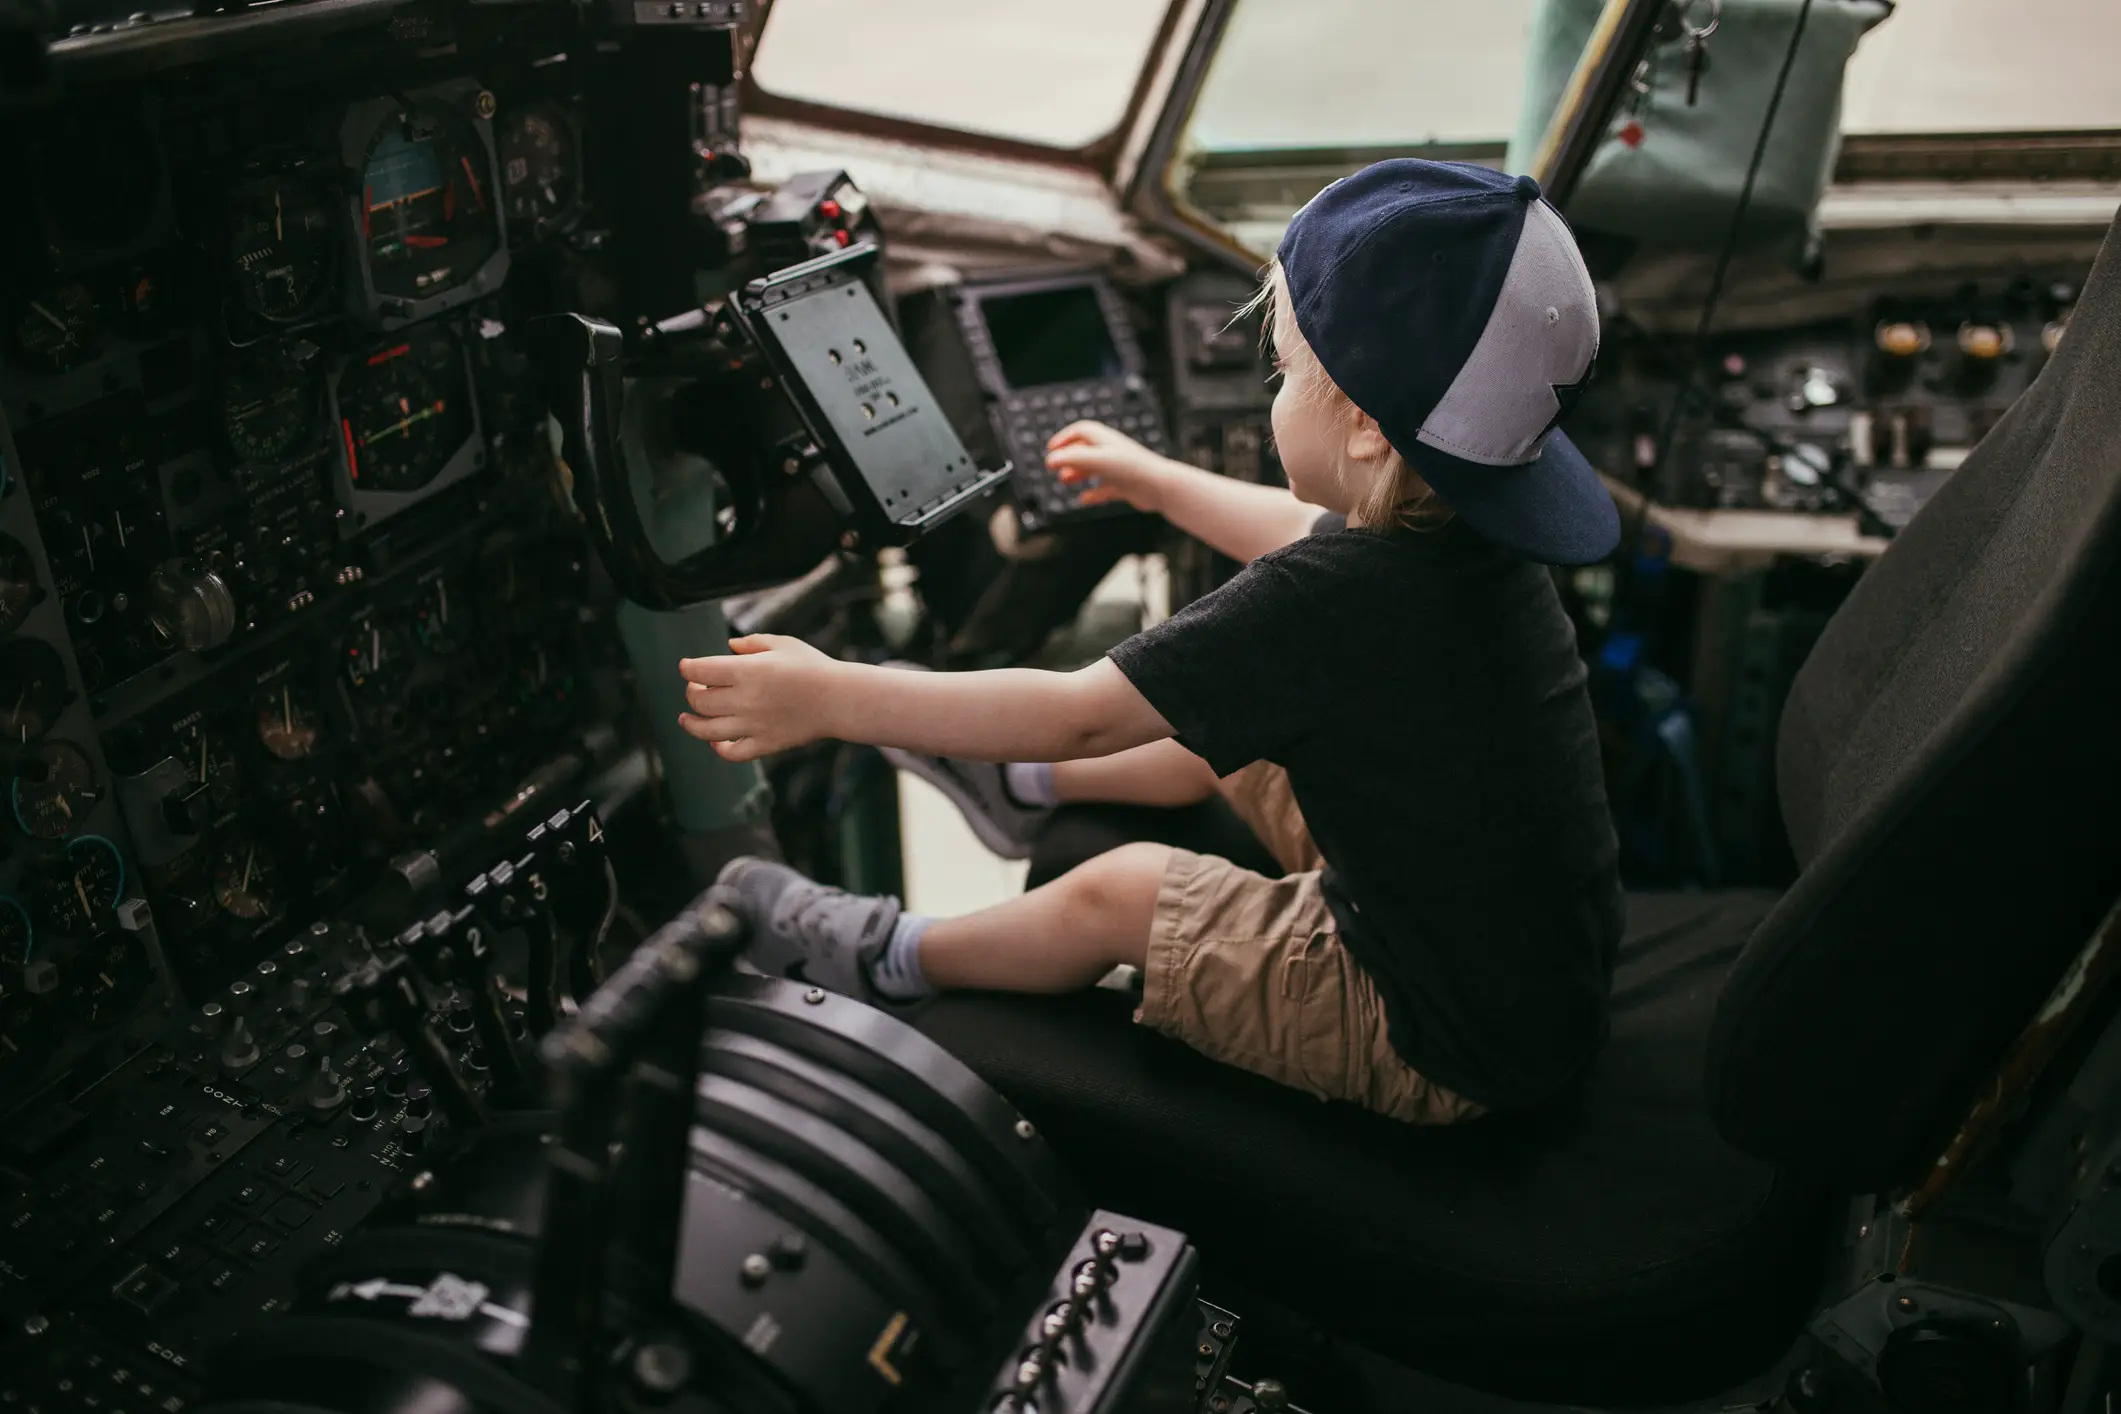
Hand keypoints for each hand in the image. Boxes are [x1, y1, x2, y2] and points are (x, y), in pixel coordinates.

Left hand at [677, 635, 843, 761]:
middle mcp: (745, 699)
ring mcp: (753, 725)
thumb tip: (729, 646)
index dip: (687, 668)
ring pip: (706, 730)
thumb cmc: (813, 667)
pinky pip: (732, 753)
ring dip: (691, 723)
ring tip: (686, 718)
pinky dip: (719, 749)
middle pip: (698, 701)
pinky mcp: (765, 743)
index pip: (699, 671)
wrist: (840, 699)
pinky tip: (716, 742)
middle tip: (695, 688)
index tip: (686, 667)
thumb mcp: (784, 644)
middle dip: (691, 693)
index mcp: (747, 670)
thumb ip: (752, 643)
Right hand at [1045, 421, 1172, 512]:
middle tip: (1052, 468)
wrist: (1161, 487)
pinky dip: (1093, 494)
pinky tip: (1084, 500)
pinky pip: (1105, 489)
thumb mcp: (1097, 461)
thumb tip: (1050, 460)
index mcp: (1106, 440)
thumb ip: (1072, 459)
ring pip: (1094, 469)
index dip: (1064, 438)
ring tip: (1065, 481)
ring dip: (1077, 473)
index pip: (1081, 431)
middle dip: (1068, 458)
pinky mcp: (1126, 486)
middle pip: (1085, 450)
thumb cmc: (1132, 469)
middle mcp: (1113, 452)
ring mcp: (1119, 470)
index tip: (1050, 449)